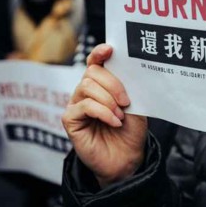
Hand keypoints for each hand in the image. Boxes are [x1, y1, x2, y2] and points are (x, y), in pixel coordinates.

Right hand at [62, 44, 147, 187]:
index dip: (99, 53)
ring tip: (121, 114)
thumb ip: (128, 87)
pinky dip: (103, 112)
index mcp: (101, 85)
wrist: (127, 158)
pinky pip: (84, 106)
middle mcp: (86, 92)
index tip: (110, 49)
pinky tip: (115, 121)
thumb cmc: (131, 130)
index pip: (95, 62)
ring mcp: (76, 105)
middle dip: (112, 83)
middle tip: (126, 101)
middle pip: (92, 72)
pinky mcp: (70, 120)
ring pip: (86, 87)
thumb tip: (128, 68)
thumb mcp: (135, 105)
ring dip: (108, 99)